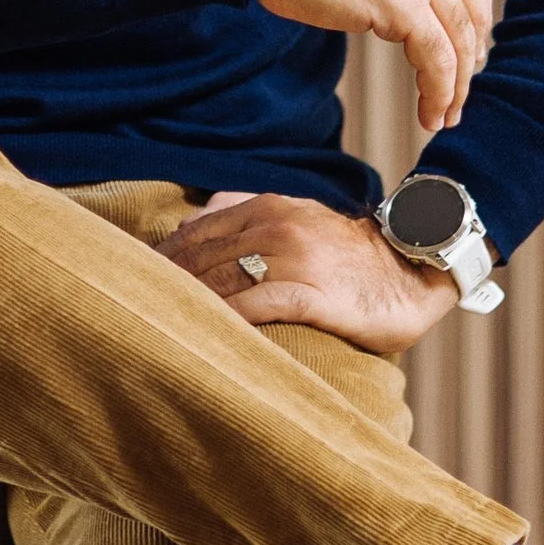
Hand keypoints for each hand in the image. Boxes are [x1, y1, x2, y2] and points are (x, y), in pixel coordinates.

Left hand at [161, 189, 460, 356]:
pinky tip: (203, 336)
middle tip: (129, 314)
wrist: (414, 267)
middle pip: (199, 258)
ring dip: (184, 305)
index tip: (132, 285)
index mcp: (265, 207)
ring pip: (221, 280)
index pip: (194, 234)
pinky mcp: (312, 293)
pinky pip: (255, 306)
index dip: (160, 262)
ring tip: (154, 330)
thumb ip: (244, 213)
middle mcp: (274, 226)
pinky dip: (225, 320)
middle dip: (162, 287)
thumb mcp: (296, 219)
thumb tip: (189, 223)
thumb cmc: (348, 256)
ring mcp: (294, 258)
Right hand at [241, 0, 493, 131]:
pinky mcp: (403, 4)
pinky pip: (436, 60)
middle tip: (460, 91)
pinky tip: (429, 113)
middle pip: (474, 10)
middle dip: (470, 58)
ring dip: (455, 86)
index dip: (478, 20)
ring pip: (458, 40)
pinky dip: (438, 92)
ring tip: (445, 115)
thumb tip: (423, 3)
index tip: (469, 51)